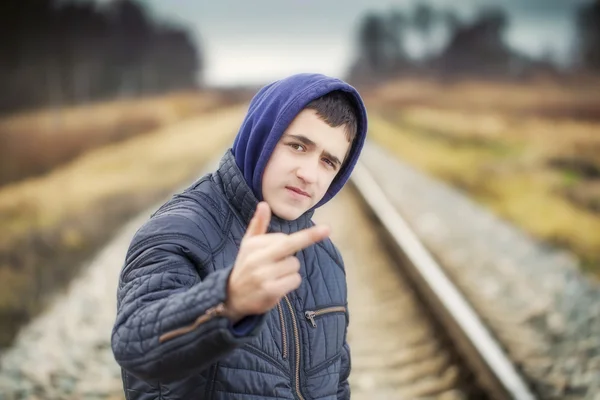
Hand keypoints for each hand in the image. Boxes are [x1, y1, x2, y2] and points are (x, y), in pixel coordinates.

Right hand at [224, 202, 329, 322]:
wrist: (231, 297)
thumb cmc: (245, 266)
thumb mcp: (247, 245)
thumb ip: (257, 225)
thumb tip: (264, 204)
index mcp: (253, 245)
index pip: (283, 238)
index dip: (288, 242)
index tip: (304, 239)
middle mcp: (257, 258)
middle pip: (290, 245)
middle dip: (310, 236)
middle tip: (327, 229)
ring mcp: (263, 275)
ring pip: (295, 265)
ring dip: (291, 271)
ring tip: (276, 276)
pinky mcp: (269, 291)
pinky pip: (294, 280)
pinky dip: (291, 282)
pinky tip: (279, 286)